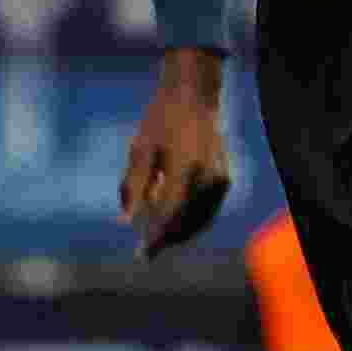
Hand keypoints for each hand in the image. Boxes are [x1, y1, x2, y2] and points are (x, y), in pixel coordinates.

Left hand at [119, 47, 232, 254]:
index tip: (141, 255)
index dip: (155, 239)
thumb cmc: (160, 119)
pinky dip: (193, 222)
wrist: (194, 95)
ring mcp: (220, 179)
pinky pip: (209, 211)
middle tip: (147, 250)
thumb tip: (126, 222)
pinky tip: (175, 221)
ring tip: (159, 239)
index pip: (169, 216)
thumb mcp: (140, 150)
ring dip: (180, 234)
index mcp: (185, 169)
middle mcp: (208, 178)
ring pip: (201, 221)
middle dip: (167, 240)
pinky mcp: (225, 179)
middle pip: (187, 223)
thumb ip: (133, 187)